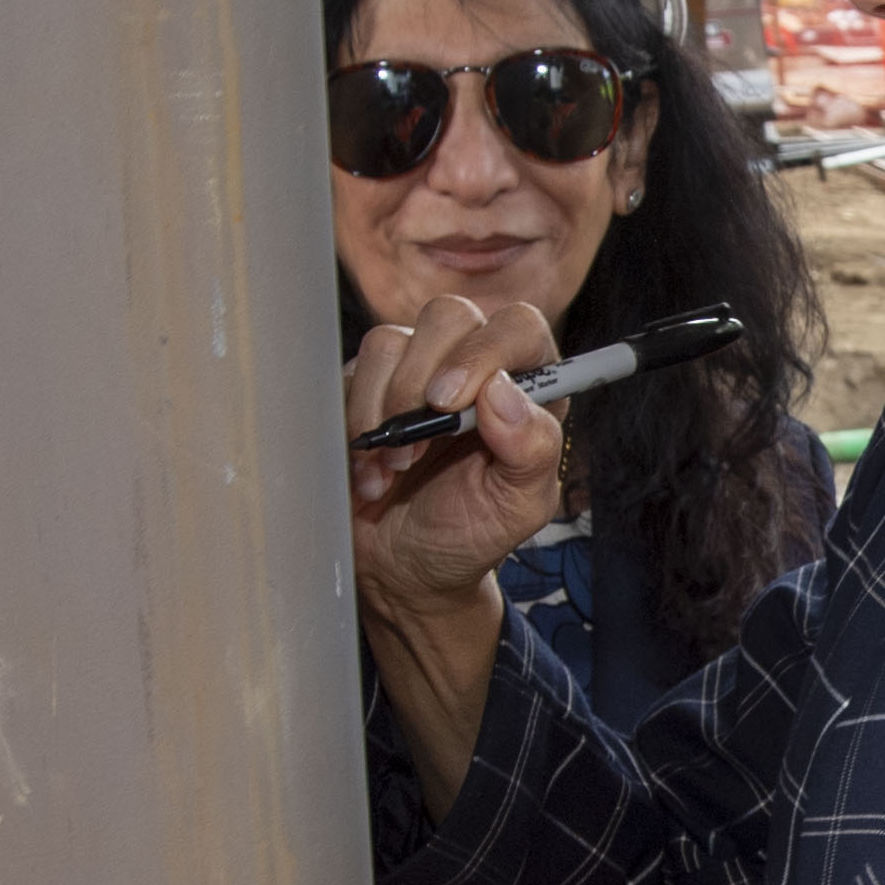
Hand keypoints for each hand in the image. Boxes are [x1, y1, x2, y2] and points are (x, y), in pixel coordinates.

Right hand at [344, 296, 567, 618]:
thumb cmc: (470, 534)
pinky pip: (351, 372)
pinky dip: (355, 424)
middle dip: (422, 381)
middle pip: (450, 315)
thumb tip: (503, 391)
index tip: (451, 402)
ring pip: (390, 339)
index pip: (517, 327)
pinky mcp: (366, 385)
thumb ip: (533, 449)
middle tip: (417, 446)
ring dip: (386, 410)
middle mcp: (472, 365)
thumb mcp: (518, 506)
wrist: (403, 568)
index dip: (484, 352)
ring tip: (395, 468)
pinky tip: (371, 472)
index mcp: (525, 385)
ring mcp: (414, 369)